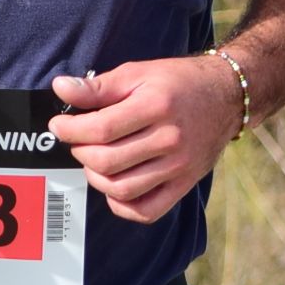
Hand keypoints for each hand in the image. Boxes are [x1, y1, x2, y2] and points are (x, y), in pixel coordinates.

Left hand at [47, 55, 239, 222]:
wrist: (225, 96)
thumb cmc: (176, 83)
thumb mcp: (137, 73)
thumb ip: (97, 86)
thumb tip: (60, 88)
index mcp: (156, 106)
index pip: (101, 129)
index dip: (70, 130)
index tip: (59, 126)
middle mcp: (170, 140)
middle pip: (106, 161)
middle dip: (79, 152)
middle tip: (78, 141)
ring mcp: (179, 166)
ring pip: (121, 189)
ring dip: (95, 177)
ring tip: (94, 159)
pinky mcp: (184, 184)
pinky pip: (146, 211)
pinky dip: (121, 205)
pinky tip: (113, 184)